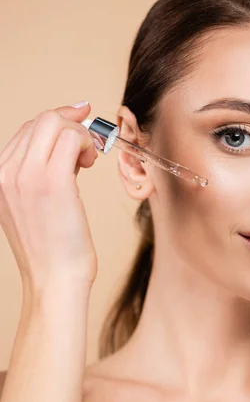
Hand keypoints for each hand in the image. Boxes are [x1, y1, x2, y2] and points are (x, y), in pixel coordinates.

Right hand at [0, 102, 100, 290]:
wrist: (54, 280)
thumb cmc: (51, 249)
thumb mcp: (31, 207)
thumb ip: (38, 174)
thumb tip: (65, 142)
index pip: (26, 131)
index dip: (56, 123)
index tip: (77, 123)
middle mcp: (5, 174)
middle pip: (40, 121)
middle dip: (70, 124)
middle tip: (87, 147)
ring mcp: (25, 176)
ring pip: (54, 123)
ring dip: (79, 135)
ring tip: (87, 161)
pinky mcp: (53, 182)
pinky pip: (71, 139)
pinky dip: (86, 143)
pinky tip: (89, 163)